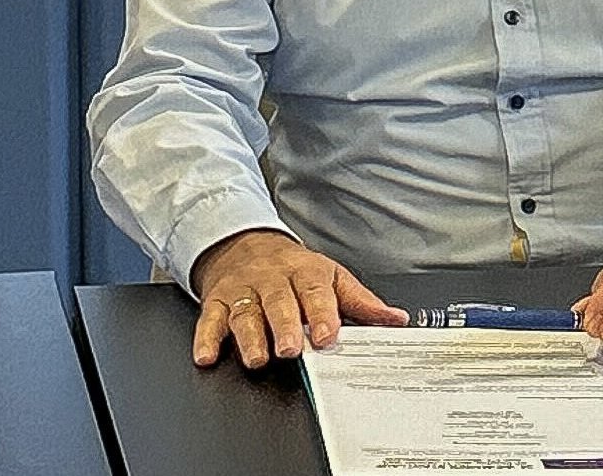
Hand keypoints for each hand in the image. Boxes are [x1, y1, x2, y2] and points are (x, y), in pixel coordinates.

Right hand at [187, 228, 405, 369]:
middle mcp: (272, 280)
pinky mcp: (216, 301)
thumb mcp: (330, 277)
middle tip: (292, 349)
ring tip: (256, 358)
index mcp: (305, 273)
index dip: (322, 314)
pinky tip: (207, 355)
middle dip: (285, 326)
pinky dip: (206, 338)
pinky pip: (210, 319)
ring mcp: (243, 290)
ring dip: (249, 336)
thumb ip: (361, 302)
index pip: (315, 292)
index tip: (328, 335)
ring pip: (245, 312)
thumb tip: (396, 320)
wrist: (243, 243)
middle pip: (279, 302)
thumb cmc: (293, 269)